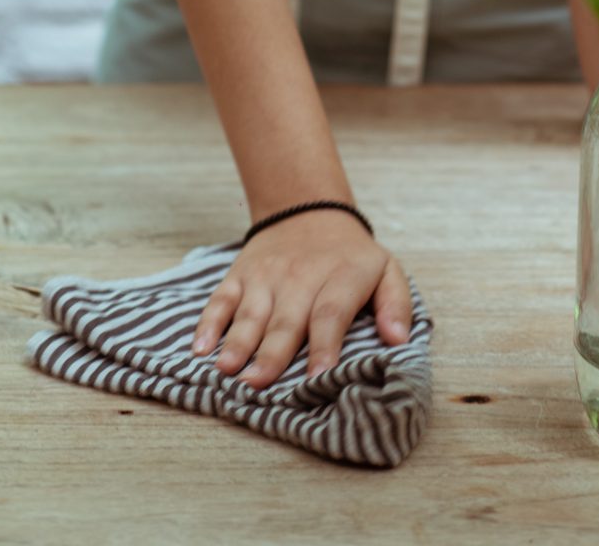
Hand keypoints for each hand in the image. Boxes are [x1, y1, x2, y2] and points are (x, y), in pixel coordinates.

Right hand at [191, 209, 412, 387]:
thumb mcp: (387, 270)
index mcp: (341, 278)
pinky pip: (221, 298)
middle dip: (272, 354)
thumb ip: (396, 304)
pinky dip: (208, 322)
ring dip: (238, 342)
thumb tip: (398, 340)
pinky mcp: (240, 275)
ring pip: (251, 312)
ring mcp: (266, 276)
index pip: (330, 313)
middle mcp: (301, 277)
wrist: (309, 212)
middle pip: (286, 319)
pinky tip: (200, 348)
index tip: (318, 377)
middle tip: (259, 385)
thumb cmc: (351, 256)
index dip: (324, 346)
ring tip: (228, 371)